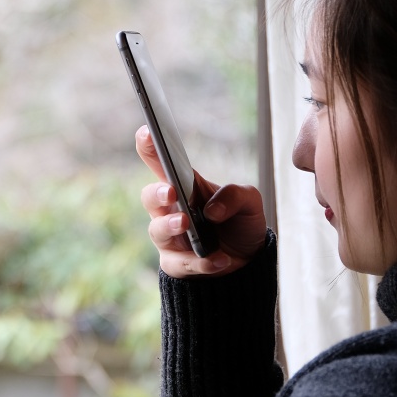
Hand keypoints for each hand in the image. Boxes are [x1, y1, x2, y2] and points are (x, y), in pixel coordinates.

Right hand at [136, 126, 266, 278]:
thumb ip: (236, 195)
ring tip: (188, 225)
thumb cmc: (240, 223)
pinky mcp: (176, 264)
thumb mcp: (249, 202)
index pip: (162, 163)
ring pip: (157, 230)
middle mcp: (171, 210)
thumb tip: (212, 210)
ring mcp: (170, 238)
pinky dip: (201, 262)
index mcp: (185, 186)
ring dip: (171, 226)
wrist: (249, 261)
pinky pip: (181, 263)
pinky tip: (219, 259)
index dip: (150, 148)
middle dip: (157, 193)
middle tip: (171, 192)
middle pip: (150, 197)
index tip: (147, 132)